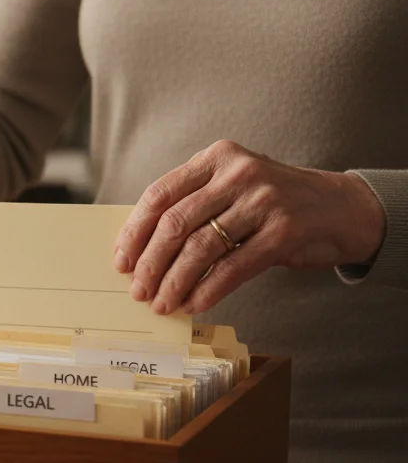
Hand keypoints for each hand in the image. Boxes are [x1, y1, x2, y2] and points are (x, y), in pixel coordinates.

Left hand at [113, 140, 386, 313]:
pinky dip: (207, 290)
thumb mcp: (232, 189)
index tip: (121, 261)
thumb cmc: (273, 204)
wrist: (341, 208)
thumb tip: (139, 249)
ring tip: (162, 303)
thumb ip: (193, 206)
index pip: (160, 195)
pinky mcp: (285, 231)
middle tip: (137, 290)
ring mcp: (264, 200)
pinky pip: (233, 267)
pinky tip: (193, 304)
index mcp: (216, 158)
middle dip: (150, 263)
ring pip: (200, 248)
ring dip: (174, 282)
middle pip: (175, 223)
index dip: (134, 231)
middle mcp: (239, 173)